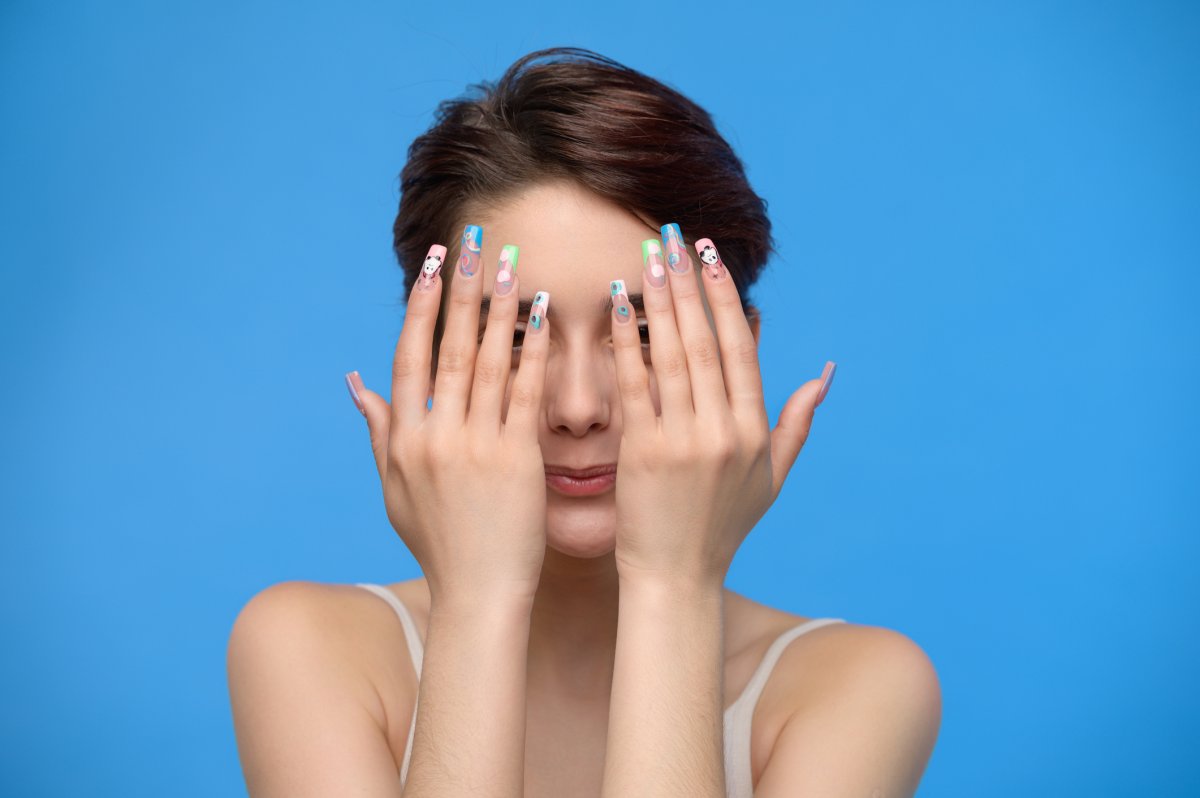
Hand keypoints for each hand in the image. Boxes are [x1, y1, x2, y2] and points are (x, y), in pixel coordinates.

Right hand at [345, 229, 552, 605]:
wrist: (480, 596)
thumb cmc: (440, 545)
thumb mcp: (394, 490)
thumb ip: (378, 432)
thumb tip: (354, 381)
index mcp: (405, 441)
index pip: (410, 359)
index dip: (422, 309)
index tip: (434, 267)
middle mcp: (435, 437)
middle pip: (451, 348)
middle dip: (464, 289)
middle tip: (476, 241)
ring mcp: (476, 446)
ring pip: (489, 361)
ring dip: (500, 308)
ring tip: (512, 264)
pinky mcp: (516, 459)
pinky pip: (526, 393)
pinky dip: (534, 351)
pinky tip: (545, 315)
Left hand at [608, 225, 835, 586]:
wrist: (677, 579)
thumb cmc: (722, 529)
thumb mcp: (771, 478)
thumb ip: (798, 422)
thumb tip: (827, 372)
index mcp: (754, 430)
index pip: (742, 348)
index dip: (726, 298)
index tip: (712, 257)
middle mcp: (726, 431)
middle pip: (708, 341)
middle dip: (691, 283)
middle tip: (675, 236)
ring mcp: (686, 442)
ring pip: (674, 356)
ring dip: (661, 301)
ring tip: (649, 256)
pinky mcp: (645, 454)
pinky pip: (635, 387)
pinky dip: (626, 345)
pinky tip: (614, 307)